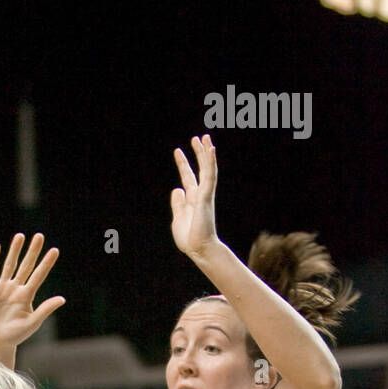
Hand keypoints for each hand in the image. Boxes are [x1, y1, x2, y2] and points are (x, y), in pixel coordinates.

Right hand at [0, 233, 64, 355]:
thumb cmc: (14, 336)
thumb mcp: (31, 323)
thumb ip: (45, 310)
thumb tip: (62, 299)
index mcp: (26, 296)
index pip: (39, 275)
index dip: (46, 263)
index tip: (54, 250)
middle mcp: (15, 288)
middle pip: (26, 266)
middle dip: (32, 251)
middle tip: (39, 236)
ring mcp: (2, 288)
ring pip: (9, 265)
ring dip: (14, 251)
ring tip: (20, 236)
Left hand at [170, 135, 219, 260]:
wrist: (199, 250)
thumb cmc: (190, 239)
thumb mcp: (178, 219)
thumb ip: (177, 204)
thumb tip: (177, 189)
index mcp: (192, 200)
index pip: (188, 178)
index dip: (183, 164)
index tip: (178, 151)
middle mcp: (200, 195)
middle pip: (199, 170)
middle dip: (198, 154)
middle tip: (196, 138)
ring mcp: (205, 195)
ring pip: (207, 169)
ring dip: (206, 153)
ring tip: (205, 138)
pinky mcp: (206, 197)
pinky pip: (209, 176)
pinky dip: (210, 162)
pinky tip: (210, 150)